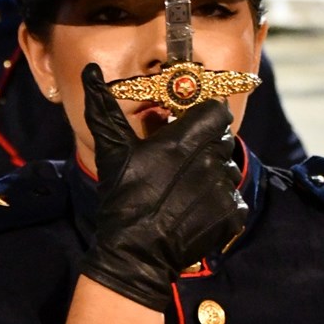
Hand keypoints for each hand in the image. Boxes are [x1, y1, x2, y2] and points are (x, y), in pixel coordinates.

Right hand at [79, 63, 247, 311]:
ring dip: (212, 172)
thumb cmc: (122, 197)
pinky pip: (233, 198)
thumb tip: (90, 70)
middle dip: (206, 143)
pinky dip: (219, 202)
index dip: (205, 114)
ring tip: (187, 186)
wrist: (135, 252)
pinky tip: (195, 208)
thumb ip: (103, 107)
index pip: (216, 111)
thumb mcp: (112, 149)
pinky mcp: (230, 215)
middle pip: (222, 139)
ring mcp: (222, 190)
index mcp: (183, 141)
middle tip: (183, 157)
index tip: (190, 122)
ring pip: (228, 168)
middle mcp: (208, 161)